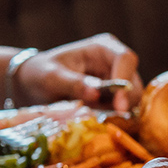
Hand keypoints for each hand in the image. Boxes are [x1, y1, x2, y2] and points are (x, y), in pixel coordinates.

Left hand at [18, 33, 142, 109]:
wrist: (33, 84)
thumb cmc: (40, 74)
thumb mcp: (51, 77)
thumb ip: (73, 83)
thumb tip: (95, 94)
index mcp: (103, 47)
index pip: (125, 59)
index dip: (125, 80)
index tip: (119, 104)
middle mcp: (114, 62)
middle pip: (134, 82)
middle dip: (122, 102)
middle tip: (103, 117)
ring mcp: (116, 81)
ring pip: (132, 100)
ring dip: (116, 112)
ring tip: (91, 116)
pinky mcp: (114, 98)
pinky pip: (122, 110)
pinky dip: (112, 117)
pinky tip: (95, 120)